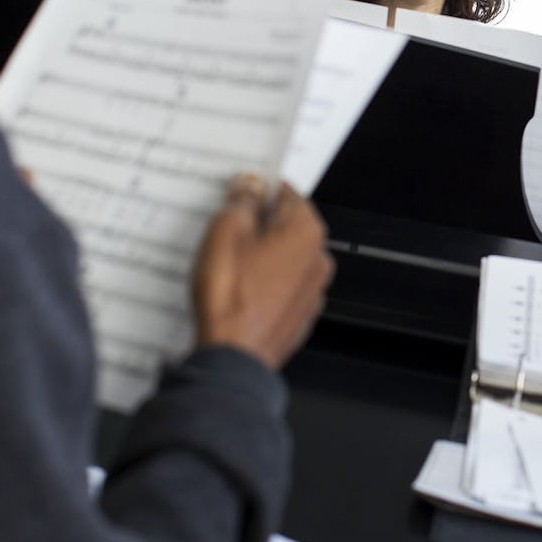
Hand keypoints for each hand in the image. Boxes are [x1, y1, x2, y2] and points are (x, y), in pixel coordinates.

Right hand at [193, 174, 333, 369]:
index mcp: (307, 231)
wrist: (234, 357)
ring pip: (283, 258)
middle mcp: (318, 259)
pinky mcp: (298, 315)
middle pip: (286, 226)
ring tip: (224, 263)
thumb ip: (242, 201)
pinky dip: (262, 282)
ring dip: (258, 254)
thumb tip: (251, 184)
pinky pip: (280, 287)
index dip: (259, 189)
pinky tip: (236, 289)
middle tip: (223, 228)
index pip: (287, 192)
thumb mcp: (226, 232)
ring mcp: (311, 290)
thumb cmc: (231, 297)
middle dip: (256, 223)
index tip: (238, 191)